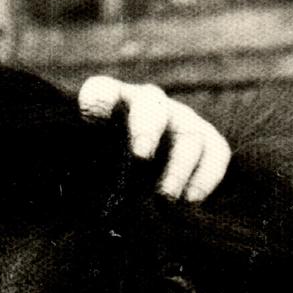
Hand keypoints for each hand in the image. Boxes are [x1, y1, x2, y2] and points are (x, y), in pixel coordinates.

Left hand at [77, 76, 229, 200]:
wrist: (142, 185)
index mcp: (110, 104)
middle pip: (150, 106)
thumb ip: (87, 169)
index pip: (100, 92)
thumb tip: (77, 191)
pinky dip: (206, 177)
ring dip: (177, 168)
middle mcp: (148, 105)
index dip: (97, 100)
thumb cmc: (103, 175)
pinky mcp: (208, 141)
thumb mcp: (88, 169)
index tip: (92, 117)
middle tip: (141, 156)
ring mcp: (182, 120)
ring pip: (188, 136)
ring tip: (165, 197)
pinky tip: (191, 201)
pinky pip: (215, 153)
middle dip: (146, 129)